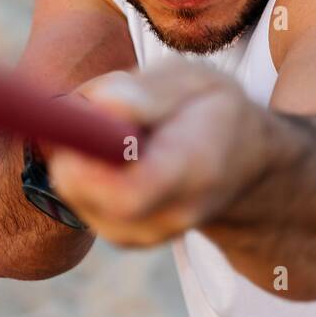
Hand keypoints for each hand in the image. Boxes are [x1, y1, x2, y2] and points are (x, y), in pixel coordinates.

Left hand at [45, 64, 269, 247]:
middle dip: (74, 140)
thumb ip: (151, 91)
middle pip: (83, 191)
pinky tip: (119, 153)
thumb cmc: (214, 111)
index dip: (84, 159)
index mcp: (195, 173)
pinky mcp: (119, 235)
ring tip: (123, 129)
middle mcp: (167, 218)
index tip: (73, 120)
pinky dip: (85, 167)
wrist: (243, 163)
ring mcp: (141, 235)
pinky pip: (77, 196)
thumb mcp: (197, 81)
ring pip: (72, 188)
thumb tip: (100, 103)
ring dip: (80, 150)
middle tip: (102, 105)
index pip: (127, 193)